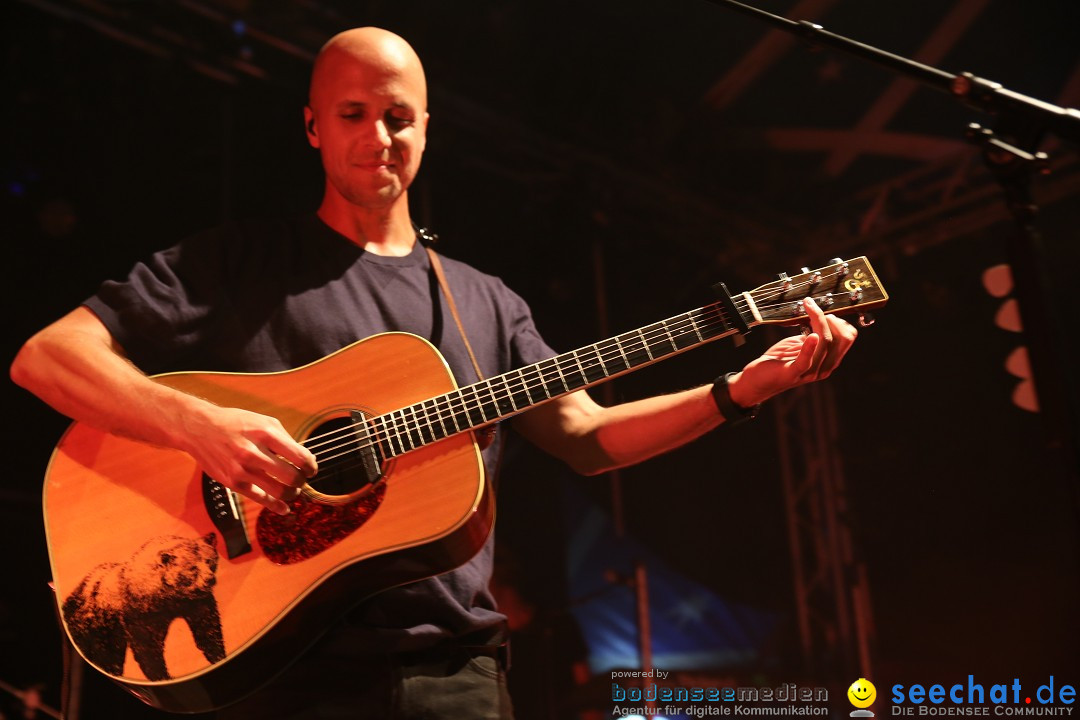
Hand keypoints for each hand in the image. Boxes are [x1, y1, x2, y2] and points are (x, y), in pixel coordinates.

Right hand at [178, 405, 317, 515]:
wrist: (199, 428)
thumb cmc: (235, 423)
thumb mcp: (263, 421)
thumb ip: (285, 439)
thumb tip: (306, 458)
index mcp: (265, 433)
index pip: (299, 456)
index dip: (311, 466)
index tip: (311, 469)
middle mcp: (253, 452)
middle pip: (292, 476)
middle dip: (302, 481)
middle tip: (301, 479)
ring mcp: (242, 469)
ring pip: (279, 491)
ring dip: (292, 494)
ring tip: (292, 490)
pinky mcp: (233, 482)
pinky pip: (261, 499)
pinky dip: (277, 507)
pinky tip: (284, 508)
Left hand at [728, 296, 857, 407]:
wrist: (757, 380)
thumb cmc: (779, 360)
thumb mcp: (799, 344)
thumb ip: (813, 336)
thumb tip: (822, 318)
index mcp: (828, 361)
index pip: (847, 338)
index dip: (840, 322)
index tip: (825, 312)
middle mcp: (823, 368)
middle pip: (840, 339)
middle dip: (829, 319)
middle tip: (813, 309)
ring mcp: (810, 372)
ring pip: (825, 342)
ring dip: (817, 320)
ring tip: (808, 308)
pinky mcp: (793, 373)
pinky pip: (806, 360)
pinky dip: (809, 346)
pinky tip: (811, 335)